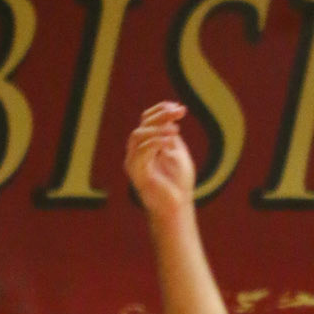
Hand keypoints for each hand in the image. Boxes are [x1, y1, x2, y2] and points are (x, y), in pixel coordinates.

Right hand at [126, 102, 196, 219]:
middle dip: (161, 115)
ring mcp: (134, 161)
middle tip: (178, 112)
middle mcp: (137, 150)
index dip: (161, 110)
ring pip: (138, 135)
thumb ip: (170, 135)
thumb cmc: (178, 182)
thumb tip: (170, 114)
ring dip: (157, 129)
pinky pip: (140, 152)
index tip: (180, 107)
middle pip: (143, 124)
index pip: (148, 120)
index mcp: (147, 144)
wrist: (177, 206)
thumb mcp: (177, 152)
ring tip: (175, 130)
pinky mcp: (135, 172)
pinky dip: (154, 143)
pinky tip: (169, 141)